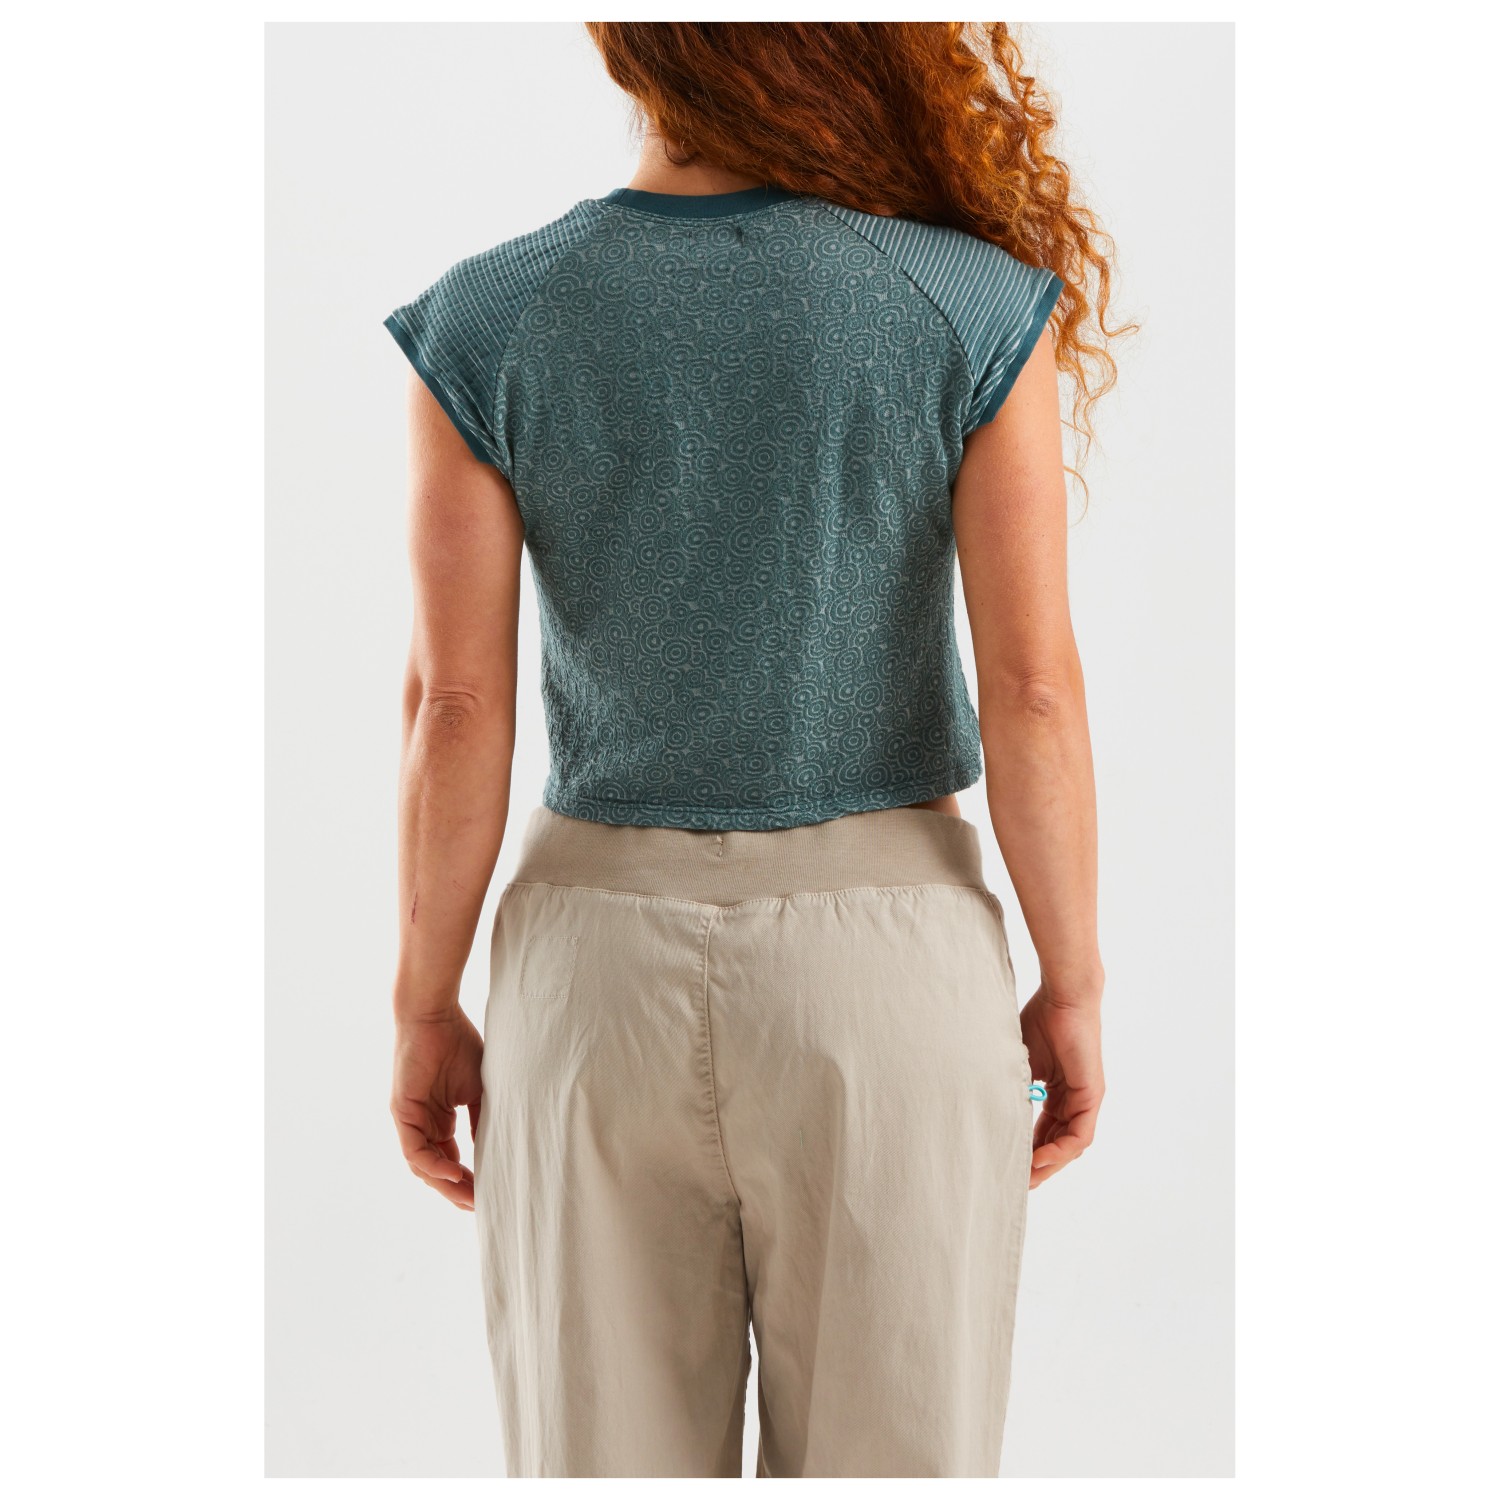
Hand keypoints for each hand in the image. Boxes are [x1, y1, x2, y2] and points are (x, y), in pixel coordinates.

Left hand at [390, 1011, 482, 1210]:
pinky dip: (432, 1165)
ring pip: (424, 1166)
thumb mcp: (479, 1089)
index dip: (468, 1179)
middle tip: (481, 1207)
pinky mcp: (402, 1113)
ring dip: (446, 1185)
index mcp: (439, 1119)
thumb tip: (494, 1150)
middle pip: (437, 1169)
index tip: (489, 1194)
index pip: (451, 1159)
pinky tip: (453, 1175)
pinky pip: (414, 1150)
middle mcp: (422, 1124)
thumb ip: (481, 1120)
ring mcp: (410, 1120)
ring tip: (470, 1198)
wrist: (436, 1016)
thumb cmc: (458, 1044)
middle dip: (458, 1191)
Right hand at [1019, 984, 1103, 1188]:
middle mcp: (1074, 1099)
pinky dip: (1061, 1150)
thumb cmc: (1038, 1021)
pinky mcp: (1092, 1095)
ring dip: (1049, 1164)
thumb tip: (987, 1112)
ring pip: (1070, 1145)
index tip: (1007, 1165)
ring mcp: (1085, 1099)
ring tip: (1027, 1177)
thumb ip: (1011, 1088)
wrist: (1061, 997)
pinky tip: (1040, 1157)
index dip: (1027, 1151)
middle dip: (1038, 1166)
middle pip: (1058, 1144)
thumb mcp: (1018, 1064)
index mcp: (1056, 1092)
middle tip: (1016, 1184)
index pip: (1043, 1131)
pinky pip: (1079, 1135)